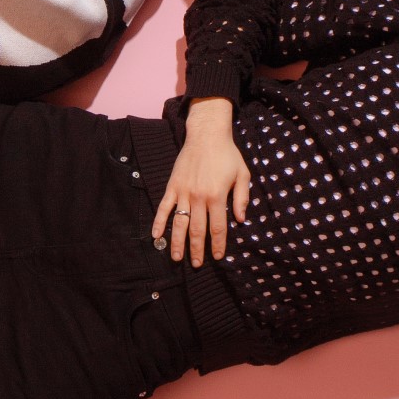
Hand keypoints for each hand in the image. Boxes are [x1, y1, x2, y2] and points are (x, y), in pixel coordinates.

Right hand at [151, 98, 250, 266]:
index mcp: (217, 196)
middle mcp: (199, 197)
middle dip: (196, 249)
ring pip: (179, 223)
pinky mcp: (173, 186)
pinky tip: (155, 236)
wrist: (206, 135)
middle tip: (196, 264)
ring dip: (177, 242)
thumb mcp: (242, 175)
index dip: (217, 244)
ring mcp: (183, 192)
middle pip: (196, 230)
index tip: (217, 257)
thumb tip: (240, 220)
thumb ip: (242, 198)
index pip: (217, 227)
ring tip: (176, 258)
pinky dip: (159, 222)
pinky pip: (164, 207)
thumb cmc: (227, 155)